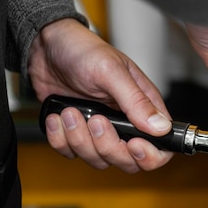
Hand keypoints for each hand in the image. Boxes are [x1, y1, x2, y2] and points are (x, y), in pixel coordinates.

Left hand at [28, 18, 173, 172]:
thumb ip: (136, 100)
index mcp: (143, 106)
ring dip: (80, 140)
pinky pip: (72, 153)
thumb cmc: (82, 50)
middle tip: (94, 120)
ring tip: (71, 112)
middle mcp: (125, 122)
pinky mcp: (77, 133)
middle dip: (108, 147)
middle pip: (129, 160)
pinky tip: (58, 118)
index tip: (133, 145)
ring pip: (99, 159)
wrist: (45, 46)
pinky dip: (61, 140)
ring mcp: (101, 130)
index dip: (150, 155)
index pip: (162, 145)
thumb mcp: (111, 71)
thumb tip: (161, 127)